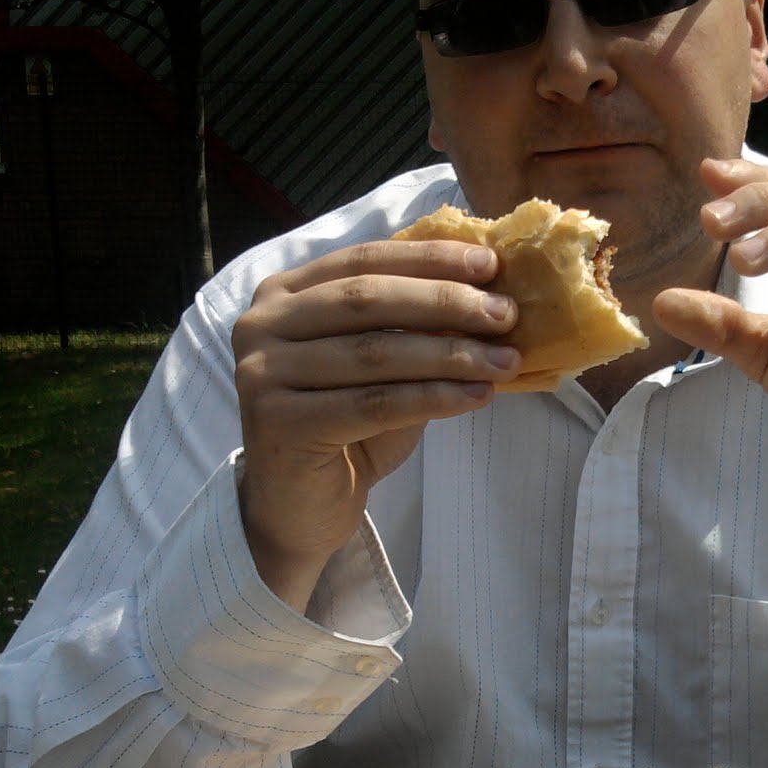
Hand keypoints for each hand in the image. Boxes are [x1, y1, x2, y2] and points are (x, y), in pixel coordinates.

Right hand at [232, 239, 520, 610]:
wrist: (302, 508)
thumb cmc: (348, 431)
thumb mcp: (383, 367)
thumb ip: (413, 328)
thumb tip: (489, 294)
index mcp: (283, 294)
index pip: (363, 260)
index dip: (429, 259)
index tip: (490, 263)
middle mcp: (261, 325)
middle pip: (368, 300)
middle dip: (446, 303)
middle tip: (506, 314)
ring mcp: (261, 374)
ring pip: (375, 353)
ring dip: (451, 355)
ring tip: (505, 360)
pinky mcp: (278, 424)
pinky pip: (374, 404)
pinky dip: (434, 398)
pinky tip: (478, 396)